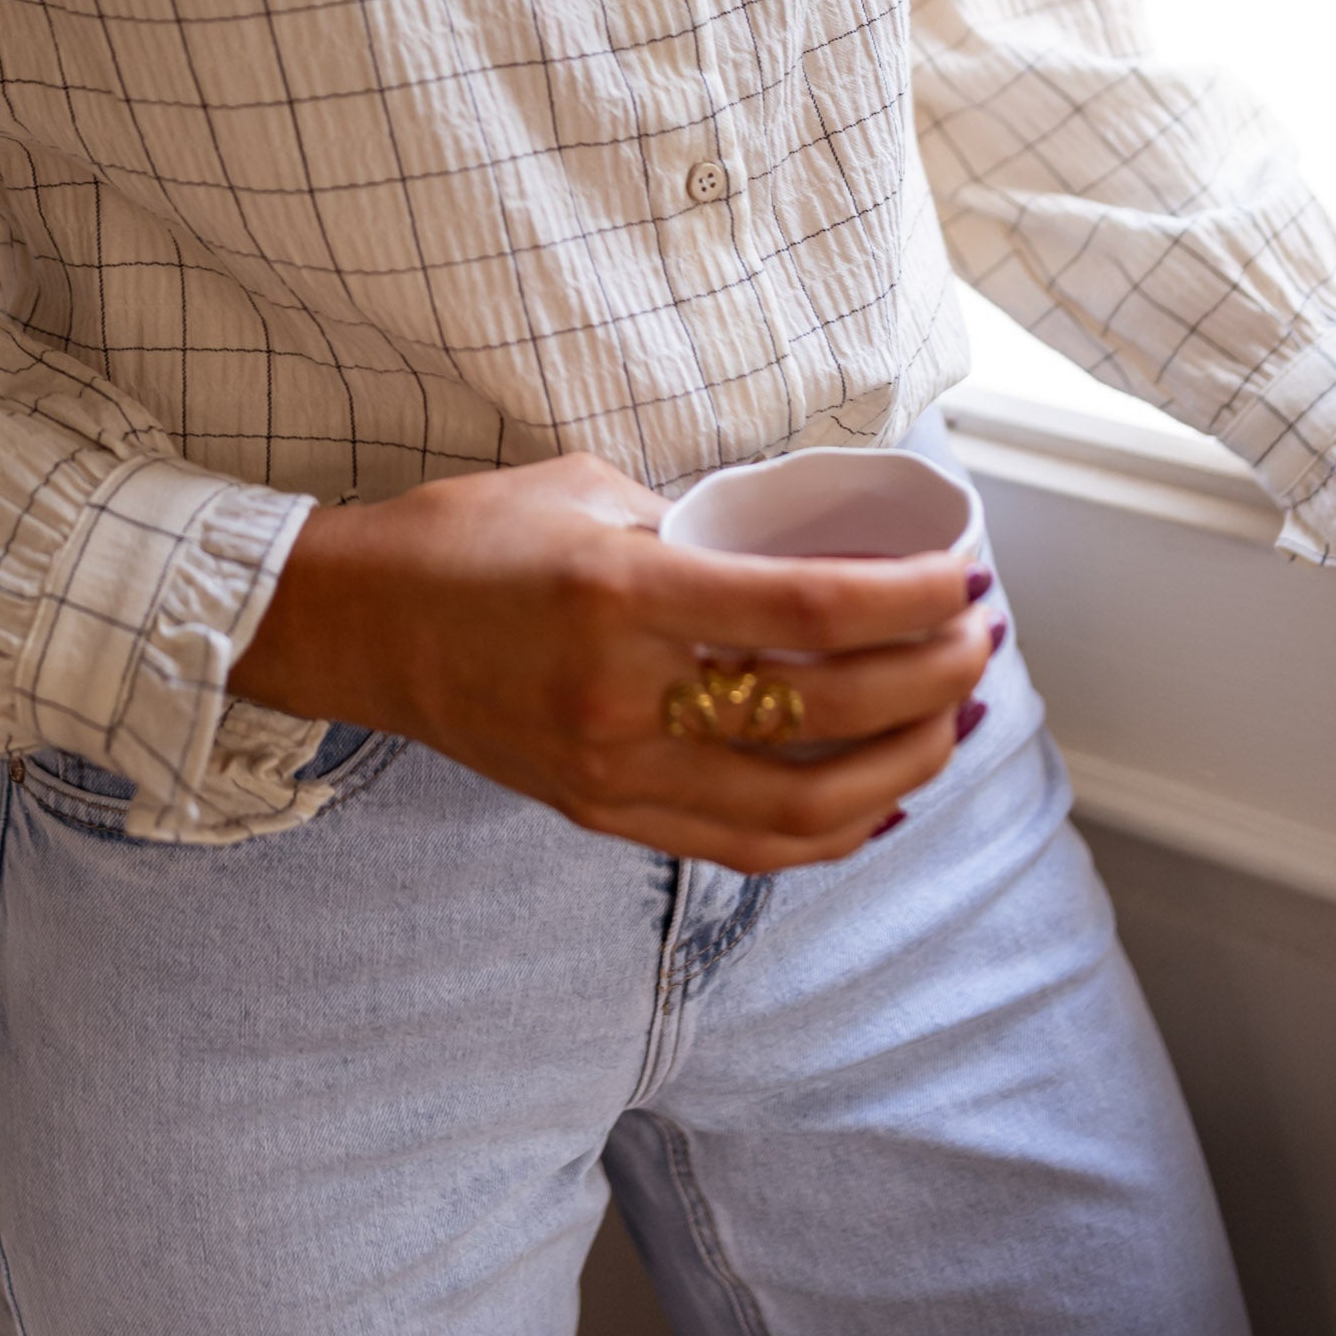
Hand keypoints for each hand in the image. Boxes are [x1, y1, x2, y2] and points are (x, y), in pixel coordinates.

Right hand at [229, 453, 994, 872]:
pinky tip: (883, 795)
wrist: (356, 626)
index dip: (911, 600)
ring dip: (902, 767)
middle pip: (824, 714)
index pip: (808, 610)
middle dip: (930, 680)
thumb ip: (693, 526)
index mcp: (622, 593)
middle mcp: (624, 696)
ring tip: (952, 720)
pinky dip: (831, 830)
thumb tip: (798, 549)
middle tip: (979, 639)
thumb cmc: (465, 539)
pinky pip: (746, 845)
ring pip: (802, 809)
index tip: (968, 579)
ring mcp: (615, 771)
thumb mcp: (585, 491)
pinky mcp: (603, 814)